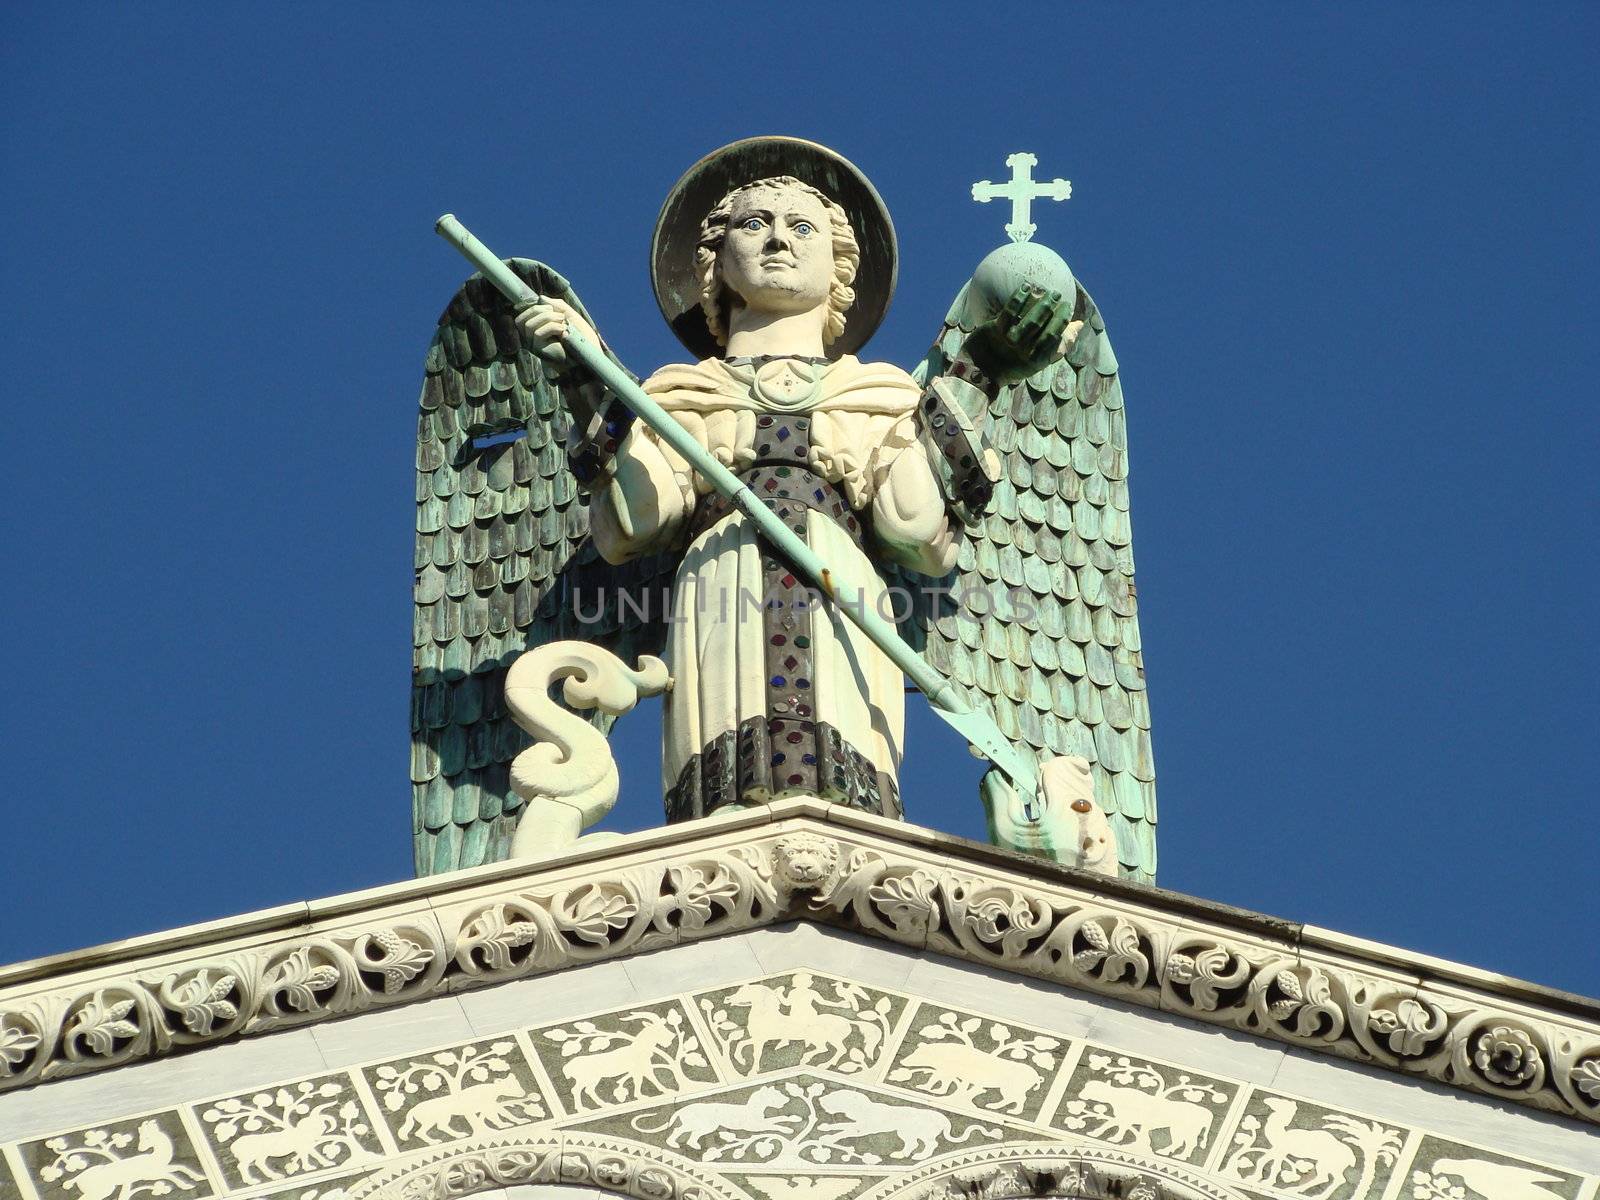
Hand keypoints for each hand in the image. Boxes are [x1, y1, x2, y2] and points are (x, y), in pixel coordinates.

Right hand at [516, 297, 599, 372]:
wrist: (588, 352)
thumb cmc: (580, 335)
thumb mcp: (567, 314)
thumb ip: (556, 305)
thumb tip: (540, 298)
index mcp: (535, 330)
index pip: (521, 317)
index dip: (533, 308)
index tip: (551, 308)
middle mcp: (531, 339)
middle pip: (522, 320)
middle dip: (540, 311)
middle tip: (559, 315)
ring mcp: (534, 346)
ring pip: (529, 326)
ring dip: (548, 318)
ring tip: (563, 321)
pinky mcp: (540, 350)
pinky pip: (538, 334)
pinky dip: (552, 327)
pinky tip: (563, 330)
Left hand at [966, 283, 1083, 383]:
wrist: (977, 372)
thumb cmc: (1009, 364)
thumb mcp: (1035, 359)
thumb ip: (1057, 344)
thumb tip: (1079, 325)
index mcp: (1037, 361)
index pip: (1057, 339)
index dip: (1064, 321)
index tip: (1068, 306)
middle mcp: (1025, 353)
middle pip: (1047, 329)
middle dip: (1055, 311)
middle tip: (1058, 295)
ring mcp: (1010, 343)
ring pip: (1031, 321)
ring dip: (1042, 303)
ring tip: (1047, 291)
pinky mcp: (995, 332)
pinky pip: (1010, 313)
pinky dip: (1019, 299)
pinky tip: (1026, 287)